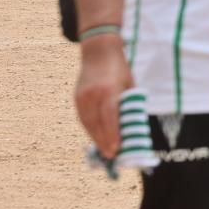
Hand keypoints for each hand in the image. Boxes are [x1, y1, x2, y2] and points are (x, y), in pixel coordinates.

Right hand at [75, 37, 133, 158]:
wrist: (98, 52)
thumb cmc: (119, 69)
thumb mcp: (129, 84)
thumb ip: (128, 104)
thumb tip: (132, 126)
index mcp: (108, 90)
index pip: (109, 116)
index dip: (112, 134)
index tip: (117, 148)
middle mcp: (92, 95)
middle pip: (96, 124)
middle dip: (104, 141)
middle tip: (112, 156)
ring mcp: (81, 97)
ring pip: (87, 123)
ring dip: (96, 138)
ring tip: (105, 150)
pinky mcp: (76, 99)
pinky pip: (83, 118)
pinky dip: (90, 129)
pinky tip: (97, 137)